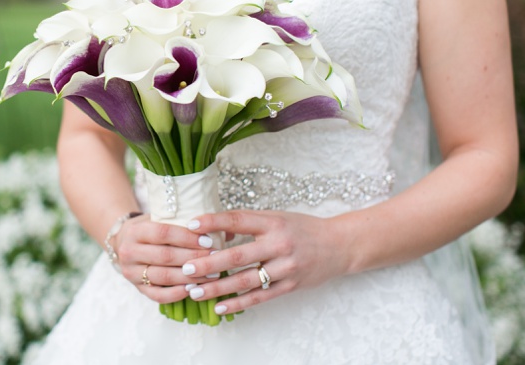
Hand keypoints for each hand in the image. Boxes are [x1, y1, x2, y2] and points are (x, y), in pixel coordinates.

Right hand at [111, 214, 215, 303]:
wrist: (123, 242)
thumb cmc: (149, 229)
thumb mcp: (159, 219)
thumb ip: (183, 221)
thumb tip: (220, 228)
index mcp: (135, 231)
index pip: (163, 233)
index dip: (187, 238)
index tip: (208, 241)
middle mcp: (129, 252)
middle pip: (165, 256)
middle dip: (193, 258)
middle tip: (215, 258)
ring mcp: (131, 272)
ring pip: (164, 277)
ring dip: (190, 277)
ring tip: (211, 275)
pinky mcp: (137, 288)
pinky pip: (158, 295)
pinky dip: (177, 294)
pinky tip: (193, 289)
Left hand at [177, 210, 351, 314]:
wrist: (339, 246)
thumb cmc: (302, 229)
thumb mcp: (277, 217)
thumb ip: (249, 223)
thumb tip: (217, 231)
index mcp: (273, 222)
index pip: (239, 220)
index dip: (214, 222)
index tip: (191, 225)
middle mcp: (279, 244)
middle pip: (238, 255)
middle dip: (209, 263)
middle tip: (186, 268)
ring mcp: (285, 267)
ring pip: (245, 280)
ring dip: (218, 287)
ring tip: (195, 291)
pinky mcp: (290, 286)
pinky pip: (259, 297)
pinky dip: (238, 304)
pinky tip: (219, 307)